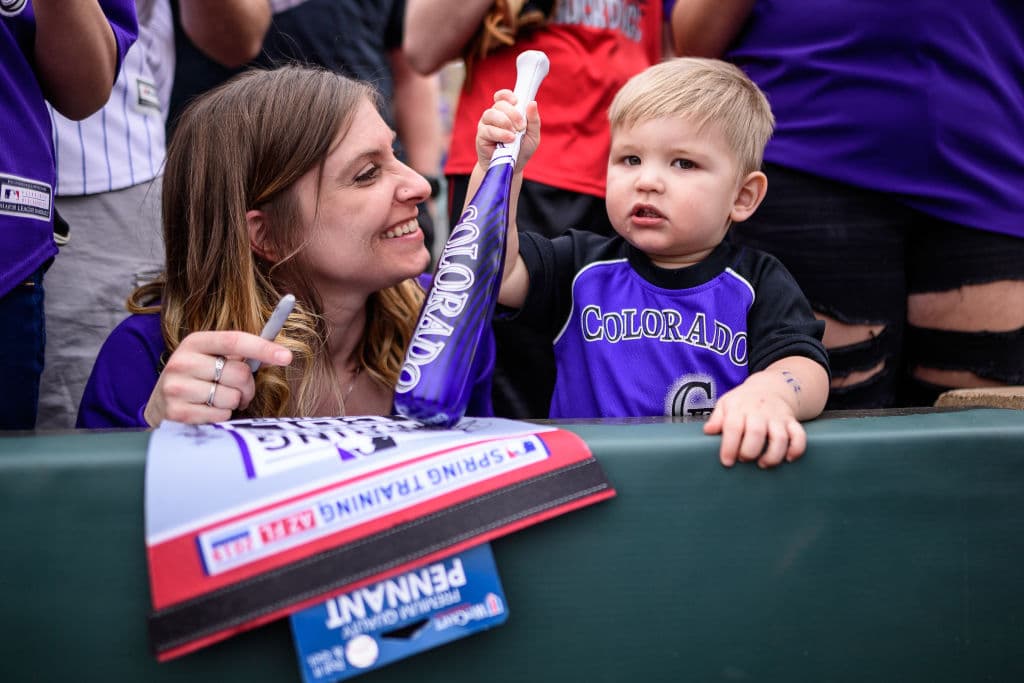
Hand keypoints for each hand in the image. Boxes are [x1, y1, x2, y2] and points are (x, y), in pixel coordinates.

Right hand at [143, 330, 292, 426]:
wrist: (159, 408)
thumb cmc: (197, 381)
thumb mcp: (209, 359)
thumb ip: (238, 355)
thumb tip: (279, 353)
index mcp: (194, 342)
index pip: (234, 340)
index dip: (263, 348)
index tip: (286, 356)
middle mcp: (182, 361)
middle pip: (239, 373)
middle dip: (247, 387)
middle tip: (239, 391)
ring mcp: (176, 388)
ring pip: (232, 397)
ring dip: (233, 403)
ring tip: (216, 401)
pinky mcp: (177, 413)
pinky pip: (221, 416)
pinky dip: (222, 417)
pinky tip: (206, 412)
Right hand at [475, 89, 540, 172]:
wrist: (511, 168)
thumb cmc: (521, 150)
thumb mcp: (533, 135)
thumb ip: (533, 120)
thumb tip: (532, 103)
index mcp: (506, 112)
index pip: (502, 96)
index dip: (507, 95)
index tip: (516, 101)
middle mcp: (494, 116)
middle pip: (499, 104)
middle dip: (512, 113)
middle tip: (521, 126)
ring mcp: (486, 125)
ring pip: (491, 114)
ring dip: (505, 122)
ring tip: (514, 135)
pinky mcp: (481, 137)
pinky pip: (488, 130)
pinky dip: (500, 133)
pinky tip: (509, 139)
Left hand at [703, 378, 806, 468]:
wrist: (771, 387)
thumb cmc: (743, 401)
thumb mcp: (726, 403)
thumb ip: (717, 418)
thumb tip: (708, 431)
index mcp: (740, 408)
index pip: (733, 427)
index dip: (729, 446)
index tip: (727, 461)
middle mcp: (760, 412)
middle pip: (756, 433)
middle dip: (749, 452)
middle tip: (743, 460)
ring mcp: (778, 418)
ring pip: (780, 438)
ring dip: (772, 455)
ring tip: (763, 464)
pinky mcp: (792, 423)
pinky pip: (799, 436)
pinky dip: (797, 449)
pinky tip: (788, 459)